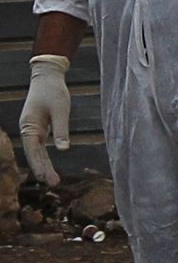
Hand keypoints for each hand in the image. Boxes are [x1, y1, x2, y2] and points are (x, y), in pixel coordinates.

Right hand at [19, 54, 71, 186]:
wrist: (47, 77)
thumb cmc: (54, 92)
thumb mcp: (61, 110)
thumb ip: (61, 129)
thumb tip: (63, 149)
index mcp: (29, 125)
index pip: (33, 150)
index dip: (39, 165)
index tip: (46, 178)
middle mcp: (27, 129)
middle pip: (34, 154)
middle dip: (42, 169)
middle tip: (53, 184)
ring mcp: (32, 130)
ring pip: (36, 152)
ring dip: (43, 166)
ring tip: (53, 182)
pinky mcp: (38, 129)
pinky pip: (39, 147)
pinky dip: (44, 158)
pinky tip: (48, 169)